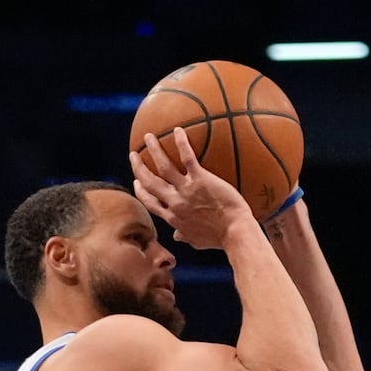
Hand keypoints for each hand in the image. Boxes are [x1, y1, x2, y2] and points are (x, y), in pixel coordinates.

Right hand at [129, 130, 253, 250]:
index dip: (141, 191)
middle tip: (134, 155)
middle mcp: (175, 203)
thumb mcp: (197, 241)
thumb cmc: (220, 239)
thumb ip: (185, 236)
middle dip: (139, 167)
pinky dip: (181, 143)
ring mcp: (186, 191)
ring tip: (149, 137)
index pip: (150, 202)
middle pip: (150, 182)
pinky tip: (178, 130)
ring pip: (163, 167)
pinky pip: (187, 158)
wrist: (236, 233)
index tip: (136, 181)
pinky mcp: (201, 180)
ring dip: (154, 150)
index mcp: (172, 217)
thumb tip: (177, 237)